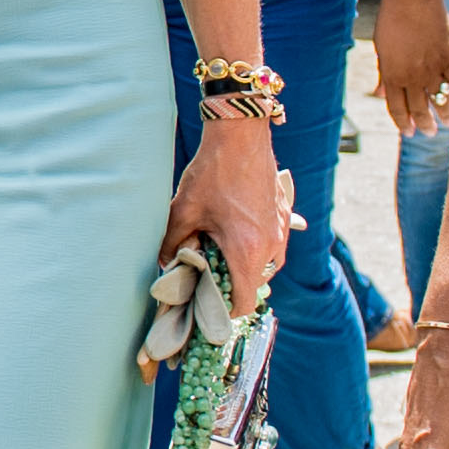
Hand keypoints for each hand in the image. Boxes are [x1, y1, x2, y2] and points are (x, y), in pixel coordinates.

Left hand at [160, 115, 286, 317]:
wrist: (240, 135)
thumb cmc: (212, 173)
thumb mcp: (183, 210)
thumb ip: (172, 243)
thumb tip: (165, 264)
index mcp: (247, 251)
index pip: (243, 303)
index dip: (225, 312)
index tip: (207, 306)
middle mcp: (271, 246)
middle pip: (255, 286)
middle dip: (231, 286)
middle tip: (207, 276)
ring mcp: (281, 231)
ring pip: (266, 267)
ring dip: (244, 266)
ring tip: (219, 253)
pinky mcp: (284, 217)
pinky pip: (273, 246)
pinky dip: (256, 249)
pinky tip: (234, 234)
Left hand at [374, 0, 448, 133]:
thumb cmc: (393, 19)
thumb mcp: (381, 48)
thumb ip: (383, 73)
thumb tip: (380, 94)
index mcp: (392, 75)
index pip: (397, 109)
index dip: (403, 123)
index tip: (409, 132)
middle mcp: (412, 76)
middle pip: (419, 109)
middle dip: (424, 125)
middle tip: (429, 132)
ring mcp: (432, 68)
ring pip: (441, 101)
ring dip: (445, 116)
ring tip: (448, 123)